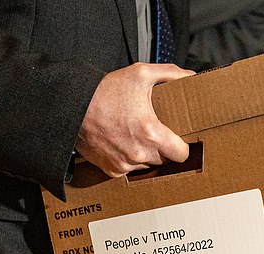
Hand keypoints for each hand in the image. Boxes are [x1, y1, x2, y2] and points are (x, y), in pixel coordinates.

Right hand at [76, 63, 194, 177]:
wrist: (73, 107)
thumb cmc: (104, 92)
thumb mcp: (140, 74)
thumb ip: (170, 74)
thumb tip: (189, 77)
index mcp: (151, 133)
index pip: (182, 154)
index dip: (182, 145)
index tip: (178, 138)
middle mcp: (139, 153)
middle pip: (165, 159)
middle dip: (163, 146)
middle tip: (154, 129)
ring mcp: (125, 164)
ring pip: (148, 165)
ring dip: (147, 153)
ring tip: (135, 134)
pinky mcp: (113, 169)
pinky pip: (130, 169)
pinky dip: (130, 159)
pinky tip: (123, 142)